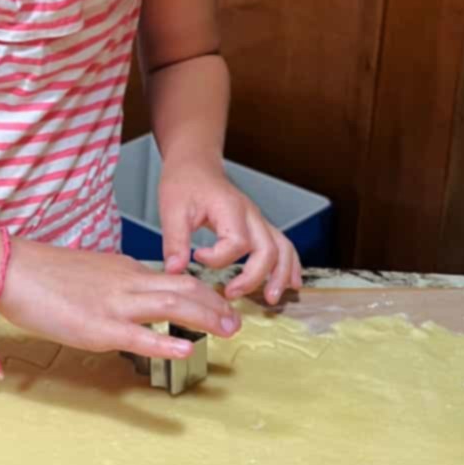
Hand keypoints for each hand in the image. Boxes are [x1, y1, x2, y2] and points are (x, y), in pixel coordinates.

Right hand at [0, 237, 240, 360]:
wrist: (13, 269)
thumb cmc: (43, 273)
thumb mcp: (90, 272)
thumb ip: (114, 284)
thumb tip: (130, 298)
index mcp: (125, 270)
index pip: (174, 278)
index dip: (203, 292)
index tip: (221, 304)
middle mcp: (128, 283)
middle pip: (184, 288)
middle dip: (216, 305)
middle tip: (238, 321)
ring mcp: (115, 305)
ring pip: (172, 305)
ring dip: (205, 318)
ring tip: (229, 331)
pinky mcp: (99, 327)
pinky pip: (139, 334)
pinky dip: (166, 340)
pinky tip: (185, 348)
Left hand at [158, 153, 300, 305]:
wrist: (195, 166)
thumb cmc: (185, 183)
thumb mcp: (172, 209)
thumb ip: (175, 241)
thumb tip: (175, 270)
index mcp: (231, 209)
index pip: (237, 243)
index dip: (217, 258)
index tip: (196, 256)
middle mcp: (251, 215)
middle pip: (268, 250)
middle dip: (254, 277)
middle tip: (232, 294)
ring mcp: (258, 221)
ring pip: (283, 249)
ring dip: (281, 275)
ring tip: (272, 299)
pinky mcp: (258, 226)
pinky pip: (283, 245)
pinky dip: (290, 265)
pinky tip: (291, 283)